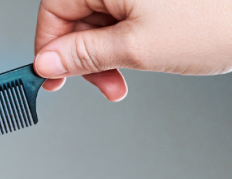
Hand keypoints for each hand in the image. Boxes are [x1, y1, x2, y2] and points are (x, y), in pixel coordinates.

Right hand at [34, 0, 231, 100]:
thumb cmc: (217, 20)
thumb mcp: (137, 48)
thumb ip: (83, 56)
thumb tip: (47, 63)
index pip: (54, 10)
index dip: (50, 48)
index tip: (53, 76)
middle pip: (77, 17)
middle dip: (85, 56)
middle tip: (103, 84)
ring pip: (101, 20)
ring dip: (107, 54)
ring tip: (127, 76)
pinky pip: (125, 16)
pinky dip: (128, 41)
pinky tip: (142, 57)